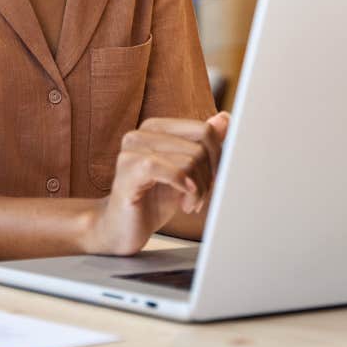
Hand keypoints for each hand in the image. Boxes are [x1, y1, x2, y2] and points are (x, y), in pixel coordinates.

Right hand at [82, 111, 229, 255]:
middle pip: (200, 146)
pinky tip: (183, 201)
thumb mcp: (185, 172)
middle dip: (209, 177)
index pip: (204, 130)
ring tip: (189, 203)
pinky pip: (170, 170)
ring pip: (190, 160)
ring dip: (199, 190)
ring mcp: (131, 151)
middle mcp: (141, 134)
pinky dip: (185, 188)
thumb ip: (202, 145)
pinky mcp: (128, 171)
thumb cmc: (151, 200)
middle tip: (200, 197)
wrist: (120, 228)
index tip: (212, 179)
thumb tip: (225, 118)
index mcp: (155, 128)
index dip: (218, 158)